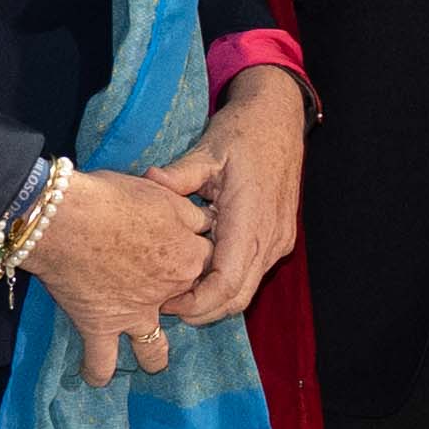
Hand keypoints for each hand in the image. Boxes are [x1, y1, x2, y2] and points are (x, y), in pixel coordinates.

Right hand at [19, 166, 211, 380]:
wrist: (66, 217)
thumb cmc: (112, 197)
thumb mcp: (162, 193)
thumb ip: (187, 213)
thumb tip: (202, 220)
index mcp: (187, 256)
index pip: (208, 259)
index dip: (196, 250)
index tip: (183, 243)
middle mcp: (168, 291)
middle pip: (188, 303)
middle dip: (183, 301)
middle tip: (162, 291)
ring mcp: (134, 314)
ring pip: (154, 346)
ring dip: (155, 354)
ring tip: (152, 358)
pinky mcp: (100, 326)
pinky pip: (100, 362)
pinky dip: (98, 372)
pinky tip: (96, 378)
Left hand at [159, 66, 309, 324]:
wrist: (279, 117)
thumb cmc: (243, 130)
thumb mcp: (208, 149)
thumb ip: (179, 175)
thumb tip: (148, 182)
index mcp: (251, 219)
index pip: (226, 283)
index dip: (196, 302)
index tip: (165, 302)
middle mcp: (270, 238)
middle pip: (237, 298)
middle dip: (202, 311)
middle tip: (165, 307)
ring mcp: (278, 240)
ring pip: (246, 289)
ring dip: (214, 299)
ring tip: (178, 293)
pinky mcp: (279, 238)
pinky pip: (253, 273)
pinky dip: (227, 283)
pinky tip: (199, 272)